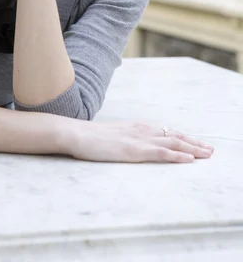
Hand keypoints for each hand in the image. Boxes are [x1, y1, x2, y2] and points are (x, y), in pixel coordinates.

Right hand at [65, 120, 214, 162]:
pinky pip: (161, 152)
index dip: (182, 137)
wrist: (76, 133)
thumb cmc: (89, 137)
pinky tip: (189, 159)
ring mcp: (138, 139)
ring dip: (192, 148)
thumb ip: (124, 138)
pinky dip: (177, 155)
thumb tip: (129, 144)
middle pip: (174, 135)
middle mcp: (141, 130)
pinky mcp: (134, 150)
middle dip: (193, 142)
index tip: (195, 142)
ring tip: (207, 154)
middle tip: (209, 149)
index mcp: (135, 127)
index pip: (165, 131)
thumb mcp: (111, 135)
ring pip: (172, 142)